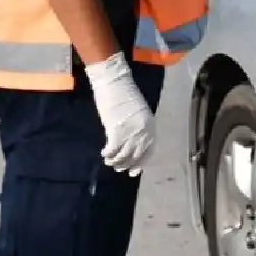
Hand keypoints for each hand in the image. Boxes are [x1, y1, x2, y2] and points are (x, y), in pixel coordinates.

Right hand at [84, 52, 155, 175]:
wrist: (115, 84)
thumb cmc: (125, 95)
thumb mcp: (139, 113)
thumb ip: (138, 127)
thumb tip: (133, 141)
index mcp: (151, 126)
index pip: (149, 150)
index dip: (141, 162)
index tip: (134, 171)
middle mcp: (144, 132)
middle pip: (137, 155)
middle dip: (128, 164)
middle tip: (119, 169)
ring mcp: (131, 133)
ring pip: (124, 156)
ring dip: (116, 161)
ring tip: (109, 161)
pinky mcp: (117, 132)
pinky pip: (113, 150)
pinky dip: (108, 154)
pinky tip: (104, 153)